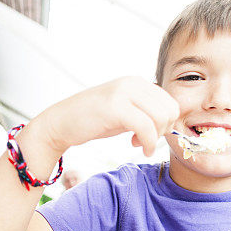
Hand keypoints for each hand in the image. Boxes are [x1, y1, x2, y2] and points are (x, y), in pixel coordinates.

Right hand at [34, 77, 178, 155]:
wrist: (60, 124)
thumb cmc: (92, 121)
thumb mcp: (124, 110)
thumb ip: (144, 111)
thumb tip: (170, 121)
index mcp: (136, 82)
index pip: (170, 101)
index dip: (166, 123)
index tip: (149, 134)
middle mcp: (132, 82)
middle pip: (170, 109)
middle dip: (163, 130)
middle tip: (145, 140)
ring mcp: (123, 93)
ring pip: (161, 117)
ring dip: (155, 137)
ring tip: (139, 144)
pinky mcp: (115, 107)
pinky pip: (146, 127)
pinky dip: (148, 143)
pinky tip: (139, 148)